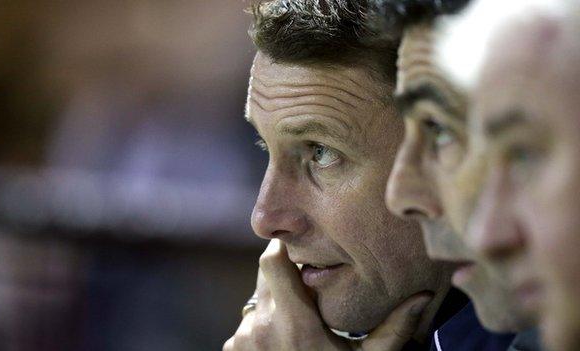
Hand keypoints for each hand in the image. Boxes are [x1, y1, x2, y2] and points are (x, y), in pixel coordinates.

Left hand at [223, 239, 432, 350]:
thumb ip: (393, 329)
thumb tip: (423, 297)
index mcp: (294, 323)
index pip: (272, 262)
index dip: (282, 248)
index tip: (300, 247)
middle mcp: (262, 326)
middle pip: (266, 275)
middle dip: (286, 273)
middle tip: (308, 285)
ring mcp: (244, 338)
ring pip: (259, 298)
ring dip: (276, 301)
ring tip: (299, 322)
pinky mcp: (233, 348)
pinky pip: (248, 321)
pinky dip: (265, 323)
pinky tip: (285, 342)